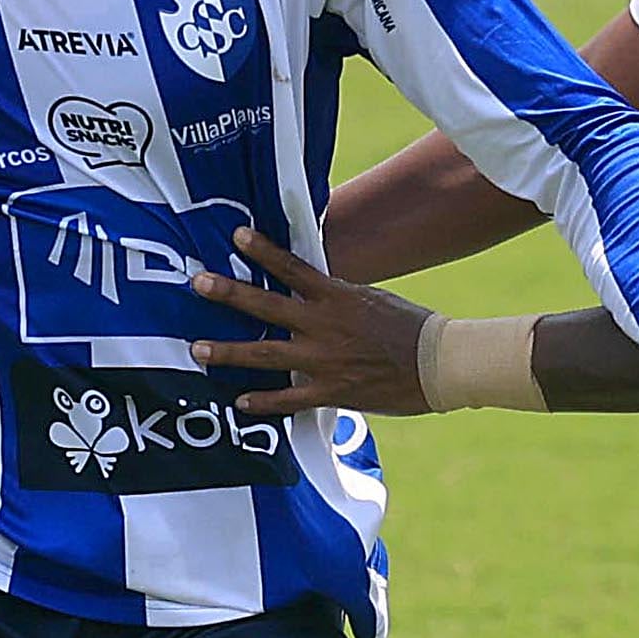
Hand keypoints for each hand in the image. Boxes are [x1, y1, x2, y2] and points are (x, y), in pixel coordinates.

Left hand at [185, 228, 438, 414]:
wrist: (440, 363)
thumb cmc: (412, 328)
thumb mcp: (372, 300)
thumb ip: (337, 297)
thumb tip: (311, 289)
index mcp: (337, 297)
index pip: (292, 267)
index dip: (262, 250)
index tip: (236, 235)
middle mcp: (324, 326)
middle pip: (267, 307)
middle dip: (229, 294)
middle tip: (198, 284)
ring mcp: (325, 360)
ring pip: (266, 355)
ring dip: (229, 352)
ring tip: (198, 350)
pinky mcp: (333, 391)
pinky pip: (289, 399)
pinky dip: (263, 402)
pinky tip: (240, 402)